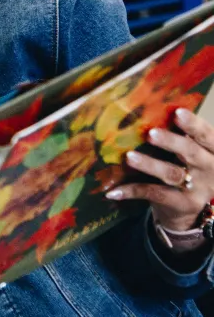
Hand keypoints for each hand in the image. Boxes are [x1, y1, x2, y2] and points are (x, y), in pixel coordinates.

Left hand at [107, 108, 213, 232]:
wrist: (188, 208)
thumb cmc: (185, 168)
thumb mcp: (189, 152)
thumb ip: (178, 135)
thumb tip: (147, 109)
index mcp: (213, 151)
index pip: (207, 135)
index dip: (193, 124)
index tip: (178, 112)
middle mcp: (210, 169)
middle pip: (191, 153)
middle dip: (171, 142)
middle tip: (151, 134)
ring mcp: (197, 188)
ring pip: (171, 174)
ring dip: (149, 165)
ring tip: (129, 157)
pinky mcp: (182, 204)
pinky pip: (154, 194)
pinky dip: (133, 191)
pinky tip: (113, 191)